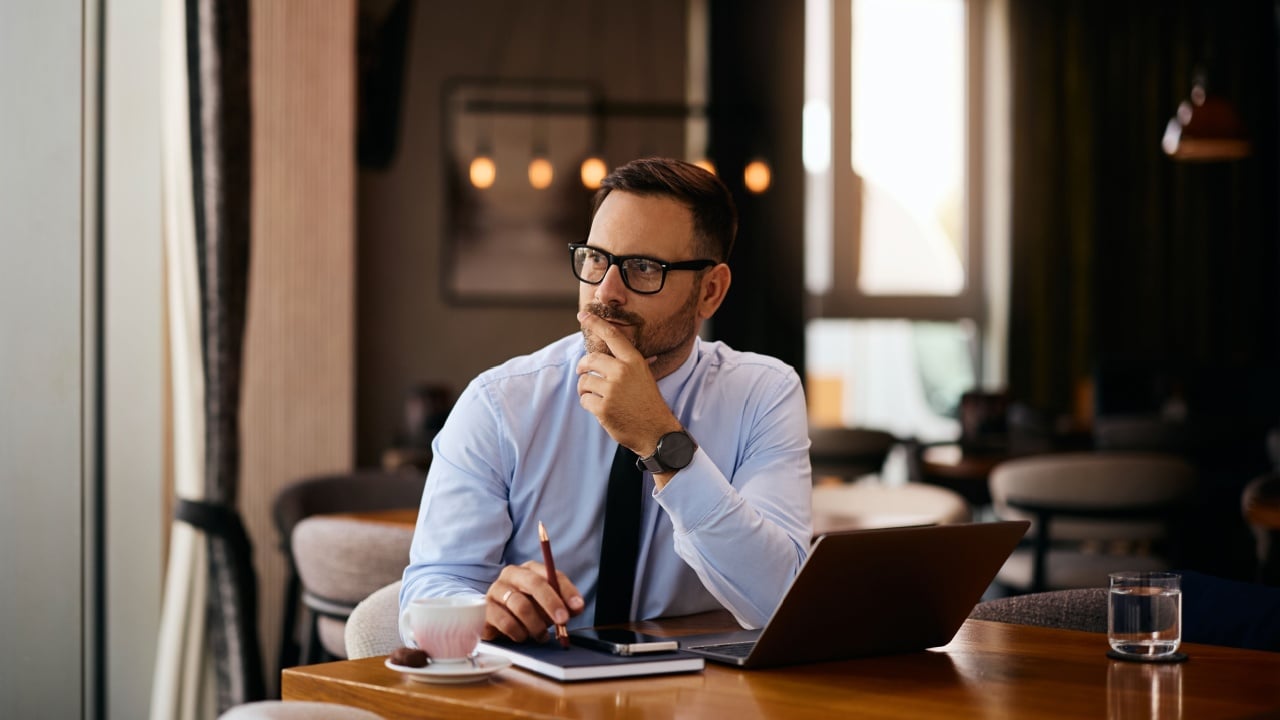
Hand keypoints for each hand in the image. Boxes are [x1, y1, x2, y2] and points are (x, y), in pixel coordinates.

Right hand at [483, 562, 583, 642]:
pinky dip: (520, 633)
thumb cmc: (527, 610)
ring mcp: (495, 590)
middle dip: (552, 603)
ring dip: (536, 625)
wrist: (495, 620)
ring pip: (521, 606)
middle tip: (563, 621)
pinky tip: (523, 637)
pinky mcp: (485, 610)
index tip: (577, 606)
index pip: (551, 574)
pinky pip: (506, 622)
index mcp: (529, 569)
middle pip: (534, 584)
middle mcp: (511, 575)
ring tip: (542, 635)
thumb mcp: (548, 606)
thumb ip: (564, 605)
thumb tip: (576, 607)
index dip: (566, 590)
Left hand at [576, 311, 680, 455]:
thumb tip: (610, 349)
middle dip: (582, 366)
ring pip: (584, 381)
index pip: (613, 336)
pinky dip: (588, 404)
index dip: (596, 324)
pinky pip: (584, 399)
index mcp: (634, 361)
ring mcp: (612, 390)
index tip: (583, 315)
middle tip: (582, 371)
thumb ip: (627, 363)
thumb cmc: (648, 402)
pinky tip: (600, 408)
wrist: (656, 431)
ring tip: (596, 395)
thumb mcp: (644, 376)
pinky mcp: (603, 408)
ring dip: (585, 389)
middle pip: (590, 359)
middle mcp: (623, 372)